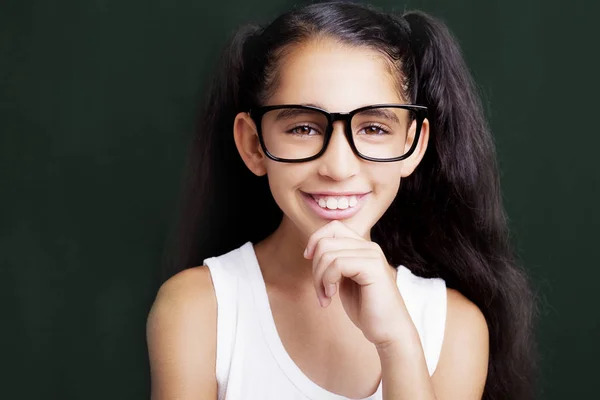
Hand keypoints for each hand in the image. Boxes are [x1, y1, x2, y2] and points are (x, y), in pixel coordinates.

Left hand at [304, 220, 414, 346]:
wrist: (388, 332)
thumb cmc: (366, 309)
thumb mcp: (344, 280)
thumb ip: (334, 262)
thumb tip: (312, 249)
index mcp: (363, 247)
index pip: (333, 227)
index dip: (315, 240)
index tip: (308, 260)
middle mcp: (369, 246)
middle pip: (325, 240)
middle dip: (315, 267)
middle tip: (320, 290)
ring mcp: (372, 255)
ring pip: (328, 253)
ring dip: (319, 278)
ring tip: (326, 297)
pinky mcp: (373, 267)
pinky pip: (337, 264)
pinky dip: (327, 281)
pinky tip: (331, 296)